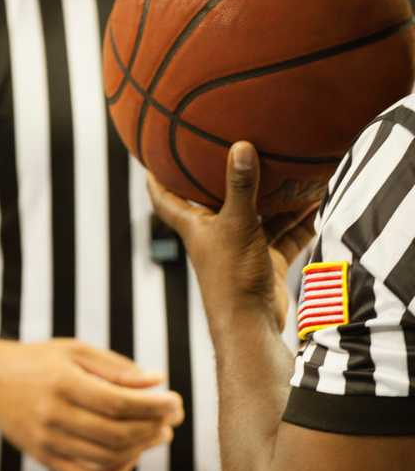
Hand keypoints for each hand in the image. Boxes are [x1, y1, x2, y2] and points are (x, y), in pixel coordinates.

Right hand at [0, 339, 183, 470]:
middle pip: (115, 433)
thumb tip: (158, 382)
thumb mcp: (75, 351)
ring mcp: (46, 440)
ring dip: (140, 450)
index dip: (153, 406)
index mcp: (62, 382)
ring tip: (156, 435)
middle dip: (152, 429)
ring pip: (105, 457)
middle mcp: (52, 414)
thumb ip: (116, 367)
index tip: (176, 402)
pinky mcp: (43, 458)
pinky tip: (131, 456)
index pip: (117, 402)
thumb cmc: (39, 361)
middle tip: (170, 420)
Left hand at [146, 142, 316, 331]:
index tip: (154, 156)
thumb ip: (241, 187)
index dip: (156, 178)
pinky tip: (317, 203)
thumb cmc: (231, 277)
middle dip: (232, 177)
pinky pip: (284, 235)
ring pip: (261, 216)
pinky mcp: (265, 262)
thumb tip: (241, 146)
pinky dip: (299, 222)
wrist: (250, 324)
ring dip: (278, 199)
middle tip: (243, 148)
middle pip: (221, 200)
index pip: (165, 198)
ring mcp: (242, 249)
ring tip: (297, 170)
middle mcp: (215, 235)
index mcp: (195, 226)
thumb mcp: (237, 225)